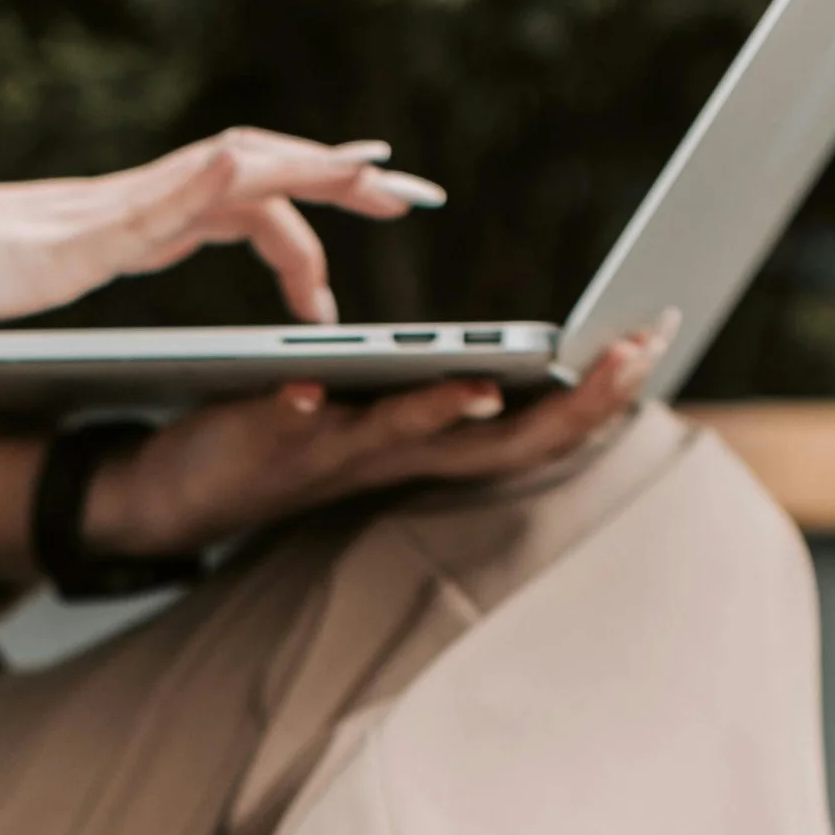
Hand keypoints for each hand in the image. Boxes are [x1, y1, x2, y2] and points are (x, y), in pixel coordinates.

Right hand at [0, 133, 441, 369]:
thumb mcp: (27, 282)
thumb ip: (68, 265)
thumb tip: (79, 267)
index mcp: (121, 219)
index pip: (235, 193)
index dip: (307, 192)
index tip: (369, 201)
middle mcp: (127, 202)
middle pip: (256, 171)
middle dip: (342, 178)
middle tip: (416, 193)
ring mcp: (108, 210)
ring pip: (233, 170)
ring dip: (314, 170)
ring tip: (381, 178)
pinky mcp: (83, 231)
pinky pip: (172, 195)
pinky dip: (230, 178)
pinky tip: (278, 170)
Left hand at [76, 322, 674, 567]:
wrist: (178, 495)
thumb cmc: (294, 443)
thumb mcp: (383, 422)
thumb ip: (441, 396)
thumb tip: (520, 364)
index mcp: (429, 446)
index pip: (533, 426)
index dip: (599, 394)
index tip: (656, 338)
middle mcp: (391, 459)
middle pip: (495, 443)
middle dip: (569, 405)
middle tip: (631, 358)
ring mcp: (328, 456)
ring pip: (395, 439)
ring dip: (439, 413)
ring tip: (484, 382)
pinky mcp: (260, 445)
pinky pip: (281, 428)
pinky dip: (296, 410)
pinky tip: (306, 389)